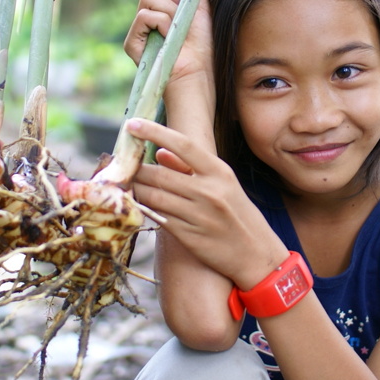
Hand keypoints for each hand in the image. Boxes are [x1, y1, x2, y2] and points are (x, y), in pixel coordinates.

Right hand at [124, 0, 213, 89]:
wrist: (198, 69)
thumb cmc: (201, 44)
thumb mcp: (200, 9)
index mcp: (162, 4)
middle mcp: (147, 14)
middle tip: (181, 10)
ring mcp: (138, 28)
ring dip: (170, 10)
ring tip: (177, 28)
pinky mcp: (132, 42)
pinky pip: (144, 15)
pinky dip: (162, 23)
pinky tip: (168, 36)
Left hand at [126, 118, 288, 289]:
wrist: (256, 254)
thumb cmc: (239, 215)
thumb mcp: (224, 185)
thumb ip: (189, 168)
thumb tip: (159, 153)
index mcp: (219, 172)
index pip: (183, 144)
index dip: (154, 132)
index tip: (132, 124)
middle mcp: (209, 191)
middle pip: (160, 174)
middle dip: (136, 169)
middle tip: (123, 166)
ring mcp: (199, 216)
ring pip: (154, 197)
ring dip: (136, 190)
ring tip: (126, 186)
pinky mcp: (189, 237)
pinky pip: (159, 218)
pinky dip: (145, 210)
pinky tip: (139, 206)